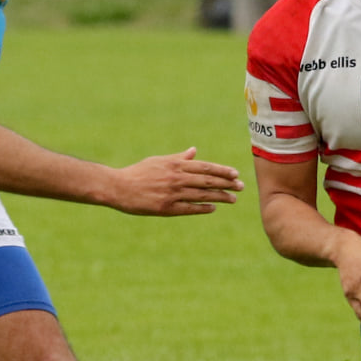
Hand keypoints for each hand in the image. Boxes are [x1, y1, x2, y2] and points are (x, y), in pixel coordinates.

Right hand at [106, 148, 241, 215]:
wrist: (118, 187)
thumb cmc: (138, 172)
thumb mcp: (158, 161)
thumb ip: (178, 158)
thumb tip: (194, 151)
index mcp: (175, 165)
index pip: (205, 167)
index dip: (222, 171)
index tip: (235, 174)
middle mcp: (176, 178)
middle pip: (208, 181)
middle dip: (227, 183)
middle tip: (241, 187)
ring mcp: (172, 194)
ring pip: (202, 195)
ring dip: (220, 197)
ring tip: (233, 199)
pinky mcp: (166, 208)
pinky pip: (189, 209)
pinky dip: (202, 208)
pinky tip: (213, 209)